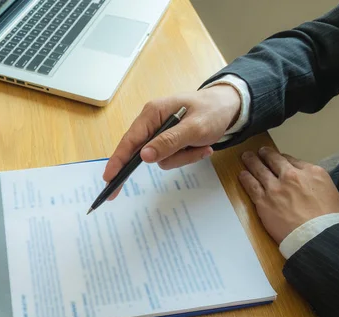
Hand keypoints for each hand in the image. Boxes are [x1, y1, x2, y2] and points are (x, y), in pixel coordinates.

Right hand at [103, 84, 240, 198]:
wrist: (230, 106)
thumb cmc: (212, 111)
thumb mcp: (194, 128)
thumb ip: (169, 142)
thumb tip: (143, 157)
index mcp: (152, 113)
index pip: (129, 140)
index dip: (117, 160)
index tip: (108, 177)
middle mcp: (152, 123)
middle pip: (142, 152)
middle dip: (162, 159)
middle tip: (127, 188)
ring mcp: (160, 133)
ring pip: (161, 159)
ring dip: (182, 158)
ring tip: (203, 147)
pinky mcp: (169, 141)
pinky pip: (171, 158)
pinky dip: (187, 156)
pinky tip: (203, 147)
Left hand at [239, 147, 338, 243]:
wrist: (317, 235)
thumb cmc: (328, 219)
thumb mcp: (328, 191)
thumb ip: (313, 183)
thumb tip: (304, 183)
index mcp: (312, 172)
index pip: (292, 160)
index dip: (282, 159)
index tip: (278, 158)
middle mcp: (292, 176)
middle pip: (274, 160)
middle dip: (266, 154)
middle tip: (260, 151)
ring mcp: (275, 188)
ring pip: (259, 170)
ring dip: (251, 162)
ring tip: (246, 157)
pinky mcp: (263, 201)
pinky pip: (251, 186)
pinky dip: (245, 179)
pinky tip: (242, 175)